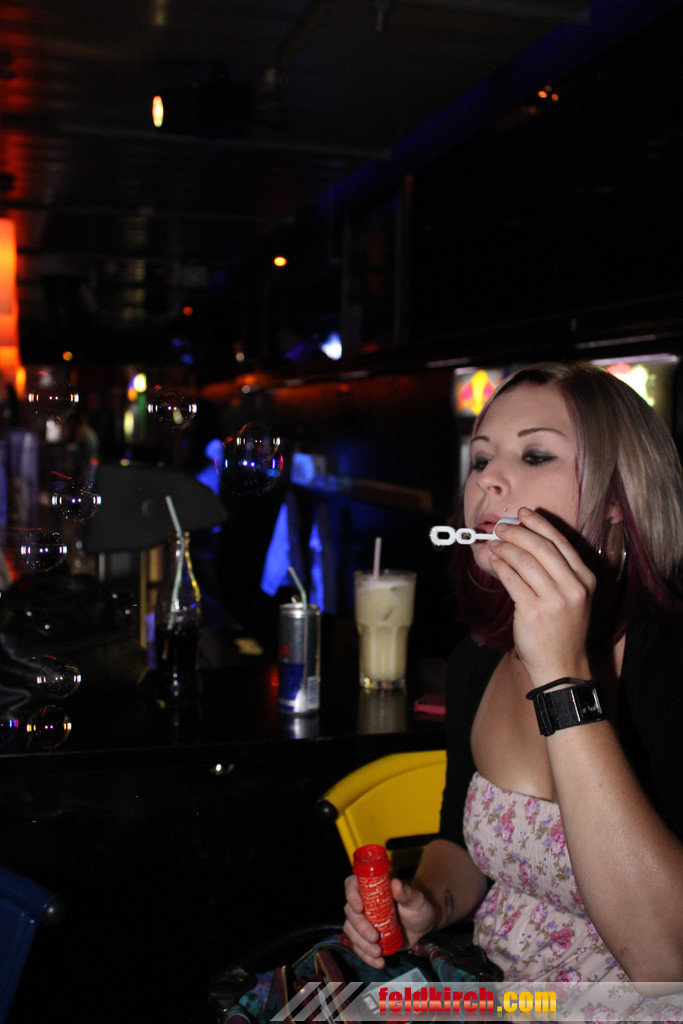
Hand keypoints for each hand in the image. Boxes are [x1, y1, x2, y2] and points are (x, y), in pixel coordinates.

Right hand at [342, 875, 438, 966]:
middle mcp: (363, 902)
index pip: (352, 885)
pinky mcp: (366, 938)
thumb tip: (395, 884)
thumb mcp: (415, 899)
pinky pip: (358, 947)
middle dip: (360, 927)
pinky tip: (379, 962)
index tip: (360, 908)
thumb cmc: (418, 907)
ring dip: (361, 944)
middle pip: (350, 912)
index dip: (351, 895)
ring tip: (378, 953)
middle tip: (375, 938)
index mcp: (372, 887)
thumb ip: (405, 892)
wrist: (423, 927)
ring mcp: (363, 921)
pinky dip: (366, 956)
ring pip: (351, 931)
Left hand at [488, 507, 594, 685]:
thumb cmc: (564, 630)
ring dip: (505, 549)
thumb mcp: (573, 598)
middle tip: (501, 528)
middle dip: (518, 533)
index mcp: (586, 579)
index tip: (524, 513)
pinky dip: (501, 567)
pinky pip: (512, 580)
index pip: (561, 542)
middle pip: (541, 547)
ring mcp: (554, 600)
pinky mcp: (533, 611)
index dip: (540, 524)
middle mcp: (573, 587)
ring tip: (493, 545)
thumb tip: (526, 542)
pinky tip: (494, 562)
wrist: (562, 666)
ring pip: (524, 561)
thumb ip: (557, 572)